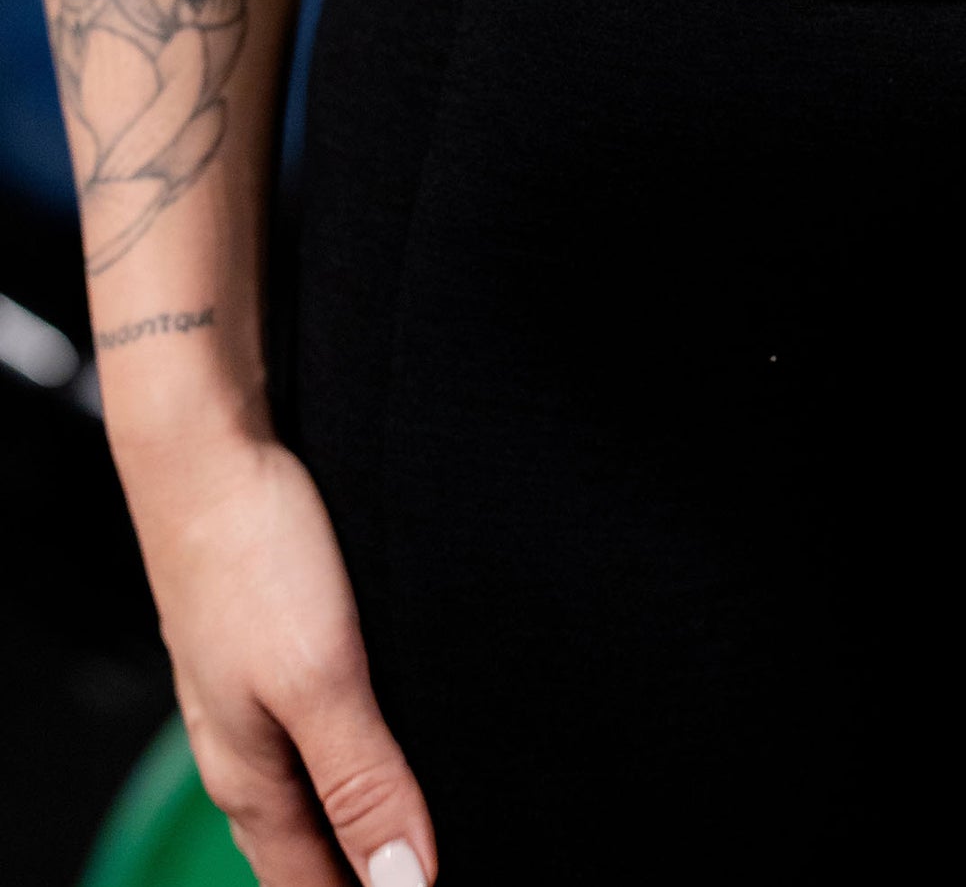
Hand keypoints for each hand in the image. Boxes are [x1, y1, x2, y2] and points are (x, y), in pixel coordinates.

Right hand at [119, 426, 435, 886]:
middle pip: (303, 852)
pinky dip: (347, 754)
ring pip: (303, 790)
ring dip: (354, 816)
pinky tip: (385, 730)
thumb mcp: (321, 678)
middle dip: (361, 873)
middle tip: (430, 868)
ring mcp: (245, 698)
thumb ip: (361, 782)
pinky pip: (306, 731)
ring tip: (414, 823)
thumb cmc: (253, 555)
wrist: (204, 451)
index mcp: (250, 780)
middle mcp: (241, 750)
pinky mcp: (263, 648)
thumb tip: (403, 886)